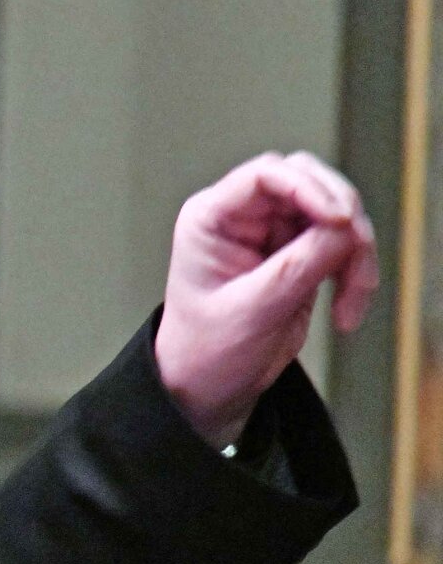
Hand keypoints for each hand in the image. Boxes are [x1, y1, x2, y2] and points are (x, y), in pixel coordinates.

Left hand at [154, 151, 378, 448]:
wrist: (210, 386)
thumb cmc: (206, 351)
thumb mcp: (250, 311)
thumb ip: (296, 267)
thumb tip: (344, 230)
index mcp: (210, 219)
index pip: (264, 176)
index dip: (308, 187)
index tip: (339, 219)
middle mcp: (242, 217)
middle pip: (309, 183)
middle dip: (341, 219)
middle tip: (356, 253)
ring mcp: (273, 233)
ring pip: (334, 214)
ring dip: (355, 252)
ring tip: (351, 301)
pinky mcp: (300, 254)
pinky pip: (342, 244)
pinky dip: (355, 271)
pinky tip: (348, 308)